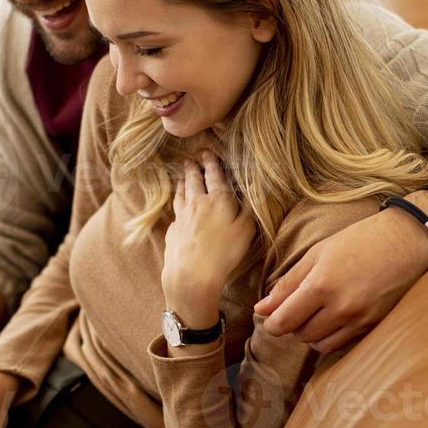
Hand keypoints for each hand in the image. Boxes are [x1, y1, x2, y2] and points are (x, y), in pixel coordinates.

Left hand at [162, 151, 256, 320]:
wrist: (191, 274)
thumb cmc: (223, 252)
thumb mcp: (245, 230)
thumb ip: (250, 208)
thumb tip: (255, 189)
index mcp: (217, 200)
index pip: (214, 176)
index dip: (212, 163)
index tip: (208, 153)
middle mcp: (197, 203)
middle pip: (193, 181)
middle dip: (193, 169)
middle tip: (191, 160)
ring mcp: (182, 216)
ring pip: (181, 194)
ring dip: (182, 183)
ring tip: (181, 177)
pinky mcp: (173, 230)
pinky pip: (175, 212)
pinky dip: (177, 203)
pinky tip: (178, 207)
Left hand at [254, 206, 427, 352]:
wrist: (409, 240)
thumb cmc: (361, 240)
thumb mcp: (319, 253)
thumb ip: (288, 283)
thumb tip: (261, 309)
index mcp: (323, 285)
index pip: (284, 321)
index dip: (272, 322)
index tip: (270, 316)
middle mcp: (342, 308)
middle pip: (300, 335)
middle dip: (292, 325)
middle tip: (297, 306)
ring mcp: (360, 320)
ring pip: (320, 345)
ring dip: (311, 333)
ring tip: (316, 311)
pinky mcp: (374, 326)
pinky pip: (342, 344)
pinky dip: (331, 335)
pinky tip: (334, 316)